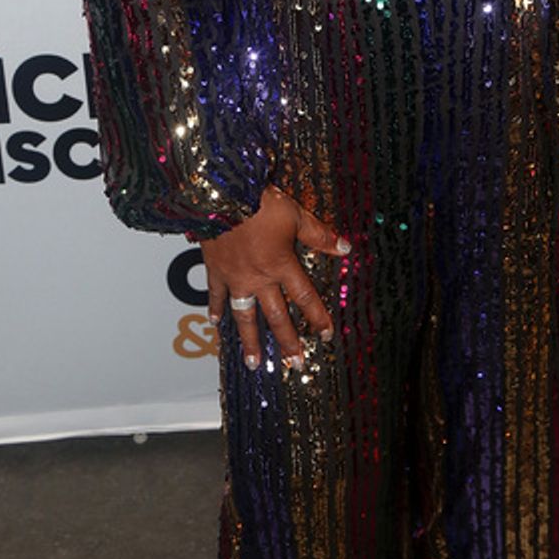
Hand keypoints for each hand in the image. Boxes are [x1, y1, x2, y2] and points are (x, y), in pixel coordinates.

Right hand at [203, 185, 349, 371]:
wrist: (221, 194)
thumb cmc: (259, 201)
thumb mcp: (295, 214)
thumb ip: (318, 235)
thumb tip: (345, 247)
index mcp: (281, 264)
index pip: (304, 297)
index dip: (317, 316)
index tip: (325, 335)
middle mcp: (258, 277)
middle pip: (275, 316)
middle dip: (287, 341)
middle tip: (294, 363)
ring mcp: (235, 277)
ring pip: (244, 316)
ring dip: (250, 341)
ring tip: (253, 363)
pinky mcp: (214, 270)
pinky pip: (215, 295)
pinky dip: (215, 309)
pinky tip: (215, 323)